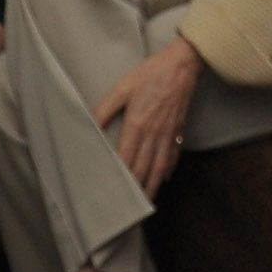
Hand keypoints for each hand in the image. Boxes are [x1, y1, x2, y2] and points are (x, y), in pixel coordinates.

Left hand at [93, 35, 202, 197]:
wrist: (183, 64)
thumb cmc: (151, 73)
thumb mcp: (122, 88)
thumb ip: (103, 109)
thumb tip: (88, 126)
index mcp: (137, 124)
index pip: (126, 160)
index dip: (120, 179)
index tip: (113, 194)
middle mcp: (153, 134)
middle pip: (144, 169)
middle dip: (136, 190)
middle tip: (129, 208)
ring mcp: (168, 133)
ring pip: (159, 167)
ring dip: (153, 186)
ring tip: (147, 202)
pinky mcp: (179, 129)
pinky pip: (174, 155)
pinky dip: (169, 169)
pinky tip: (165, 177)